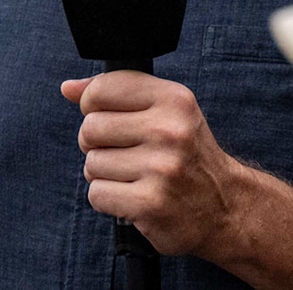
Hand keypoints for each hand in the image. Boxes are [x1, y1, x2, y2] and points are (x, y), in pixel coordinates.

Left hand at [61, 71, 249, 256]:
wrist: (224, 205)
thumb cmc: (187, 154)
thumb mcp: (167, 112)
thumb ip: (118, 93)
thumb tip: (68, 88)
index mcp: (174, 99)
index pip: (103, 89)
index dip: (92, 104)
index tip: (108, 116)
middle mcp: (169, 130)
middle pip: (90, 128)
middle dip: (97, 143)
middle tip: (124, 151)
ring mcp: (161, 168)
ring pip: (92, 164)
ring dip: (105, 173)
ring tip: (133, 175)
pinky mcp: (149, 203)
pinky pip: (97, 194)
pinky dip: (108, 198)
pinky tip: (132, 195)